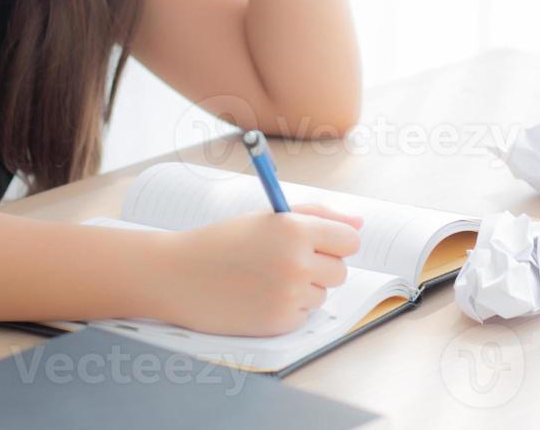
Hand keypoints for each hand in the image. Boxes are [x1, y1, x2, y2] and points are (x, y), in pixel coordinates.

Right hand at [156, 203, 363, 336]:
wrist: (179, 276)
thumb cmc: (223, 242)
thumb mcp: (268, 218)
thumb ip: (317, 216)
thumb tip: (360, 225)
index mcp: (295, 229)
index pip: (349, 240)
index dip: (334, 241)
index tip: (318, 243)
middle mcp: (297, 262)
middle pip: (341, 270)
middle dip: (320, 266)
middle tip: (283, 261)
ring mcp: (289, 295)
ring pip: (323, 293)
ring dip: (303, 288)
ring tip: (266, 278)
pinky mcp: (280, 323)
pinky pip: (305, 315)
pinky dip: (289, 309)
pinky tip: (260, 297)